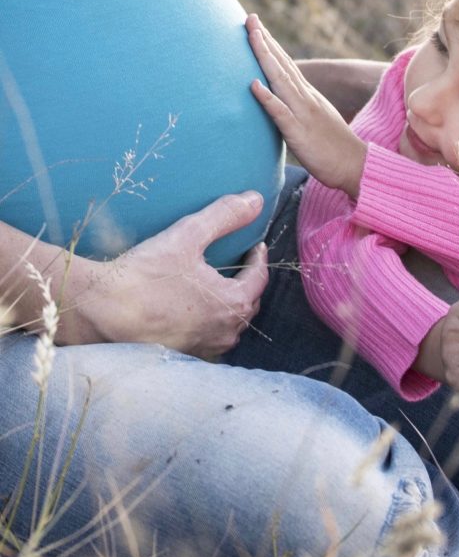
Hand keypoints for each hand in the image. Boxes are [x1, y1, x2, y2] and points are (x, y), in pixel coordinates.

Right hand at [71, 192, 268, 358]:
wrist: (100, 312)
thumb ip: (224, 216)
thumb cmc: (145, 276)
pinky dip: (207, 323)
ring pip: (229, 325)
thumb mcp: (187, 236)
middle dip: (246, 283)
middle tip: (239, 264)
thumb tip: (255, 200)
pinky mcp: (183, 356)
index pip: (259, 278)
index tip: (254, 246)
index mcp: (234, 304)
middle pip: (247, 303)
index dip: (258, 259)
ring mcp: (205, 349)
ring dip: (228, 306)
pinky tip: (192, 311)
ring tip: (217, 287)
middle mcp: (225, 332)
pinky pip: (207, 338)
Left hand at [247, 14, 367, 196]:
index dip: (271, 45)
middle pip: (282, 64)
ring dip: (265, 57)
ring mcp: (303, 113)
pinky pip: (281, 113)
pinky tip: (253, 84)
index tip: (256, 26)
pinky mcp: (299, 133)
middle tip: (249, 18)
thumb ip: (299, 108)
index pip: (287, 65)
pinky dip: (267, 97)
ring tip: (251, 36)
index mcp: (308, 96)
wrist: (356, 166)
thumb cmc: (334, 148)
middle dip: (265, 40)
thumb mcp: (315, 121)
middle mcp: (306, 98)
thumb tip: (282, 103)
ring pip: (281, 80)